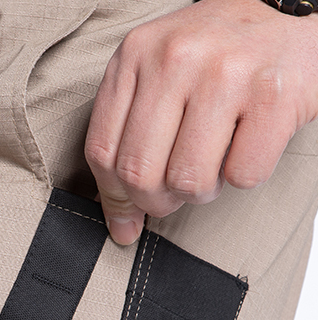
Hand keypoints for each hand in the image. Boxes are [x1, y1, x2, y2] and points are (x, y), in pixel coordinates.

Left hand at [85, 0, 317, 243]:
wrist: (286, 14)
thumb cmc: (214, 58)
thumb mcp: (157, 81)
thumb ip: (126, 145)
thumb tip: (122, 229)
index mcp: (135, 54)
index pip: (101, 152)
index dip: (114, 195)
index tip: (131, 209)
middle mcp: (176, 57)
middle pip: (139, 174)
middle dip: (157, 201)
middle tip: (176, 190)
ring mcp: (226, 73)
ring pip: (187, 181)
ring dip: (201, 191)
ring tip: (212, 165)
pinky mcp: (273, 94)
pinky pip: (242, 175)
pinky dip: (243, 175)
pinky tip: (246, 145)